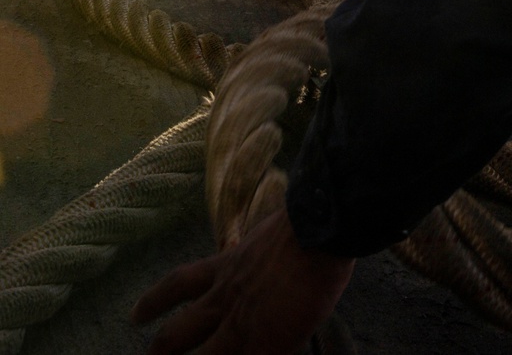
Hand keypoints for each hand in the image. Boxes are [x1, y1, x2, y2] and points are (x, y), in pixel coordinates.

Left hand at [131, 206, 354, 354]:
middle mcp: (224, 298)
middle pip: (176, 332)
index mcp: (226, 268)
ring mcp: (240, 325)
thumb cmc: (303, 226)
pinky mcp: (263, 345)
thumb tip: (254, 263)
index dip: (154, 301)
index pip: (180, 285)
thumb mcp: (266, 239)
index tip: (136, 315)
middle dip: (159, 350)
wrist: (318, 230)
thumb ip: (253, 258)